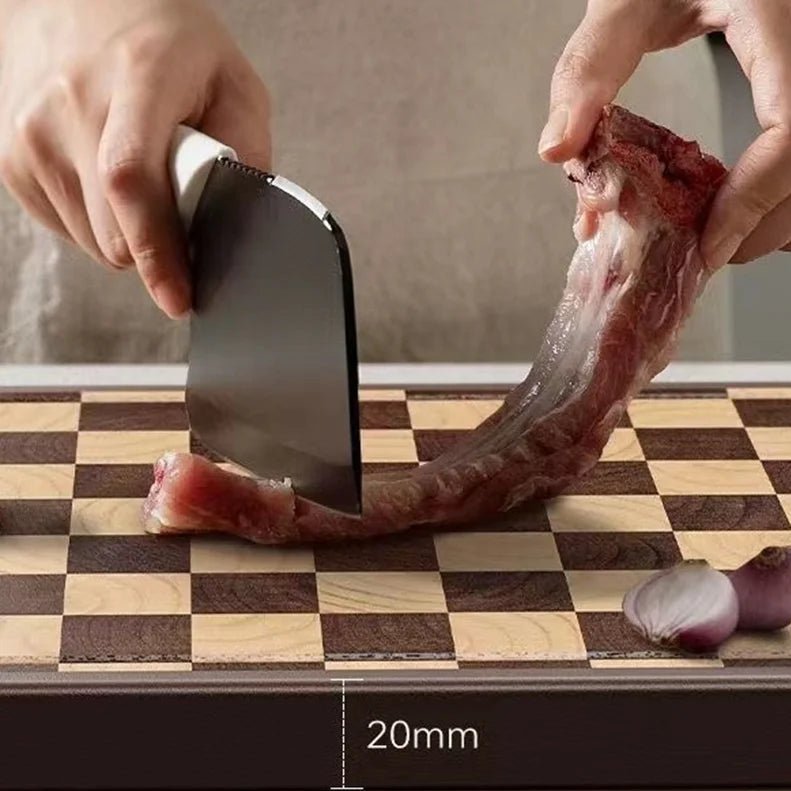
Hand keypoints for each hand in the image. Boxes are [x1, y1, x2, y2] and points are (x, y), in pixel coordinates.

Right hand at [0, 0, 270, 317]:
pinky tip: (107, 179)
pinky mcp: (12, 160)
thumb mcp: (233, 83)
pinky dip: (100, 224)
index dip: (158, 251)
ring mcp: (30, 134)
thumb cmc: (166, 41)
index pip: (132, 181)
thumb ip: (245, 155)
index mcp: (136, 79)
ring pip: (93, 243)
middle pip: (114, 233)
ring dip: (129, 234)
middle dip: (158, 246)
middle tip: (180, 204)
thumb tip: (236, 227)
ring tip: (142, 177)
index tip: (179, 297)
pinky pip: (69, 230)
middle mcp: (70, 105)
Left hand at [539, 0, 790, 268]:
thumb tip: (557, 150)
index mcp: (777, 17)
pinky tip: (738, 199)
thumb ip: (587, 71)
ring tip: (718, 235)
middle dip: (761, 222)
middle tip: (706, 255)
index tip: (708, 245)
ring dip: (771, 210)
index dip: (753, 200)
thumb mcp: (621, 2)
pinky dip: (775, 185)